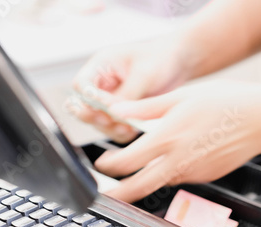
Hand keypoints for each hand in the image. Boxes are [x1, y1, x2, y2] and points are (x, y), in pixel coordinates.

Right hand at [66, 36, 192, 142]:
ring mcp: (112, 101)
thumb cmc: (160, 58)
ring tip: (128, 128)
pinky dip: (123, 133)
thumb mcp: (144, 73)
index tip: (104, 106)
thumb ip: (127, 93)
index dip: (88, 99)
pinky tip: (134, 130)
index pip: (81, 85)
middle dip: (96, 117)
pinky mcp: (124, 113)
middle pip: (84, 107)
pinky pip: (116, 129)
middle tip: (112, 121)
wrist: (179, 63)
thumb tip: (112, 111)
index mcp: (101, 67)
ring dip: (110, 128)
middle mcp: (103, 85)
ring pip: (99, 122)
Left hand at [94, 80, 260, 202]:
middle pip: (139, 187)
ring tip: (144, 164)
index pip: (126, 162)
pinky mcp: (206, 177)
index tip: (102, 163)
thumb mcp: (181, 97)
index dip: (108, 166)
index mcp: (167, 139)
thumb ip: (145, 108)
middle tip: (105, 195)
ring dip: (147, 178)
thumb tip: (118, 111)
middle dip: (118, 194)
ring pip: (161, 182)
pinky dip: (172, 171)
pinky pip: (181, 178)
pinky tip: (179, 155)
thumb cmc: (226, 103)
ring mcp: (194, 173)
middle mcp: (178, 162)